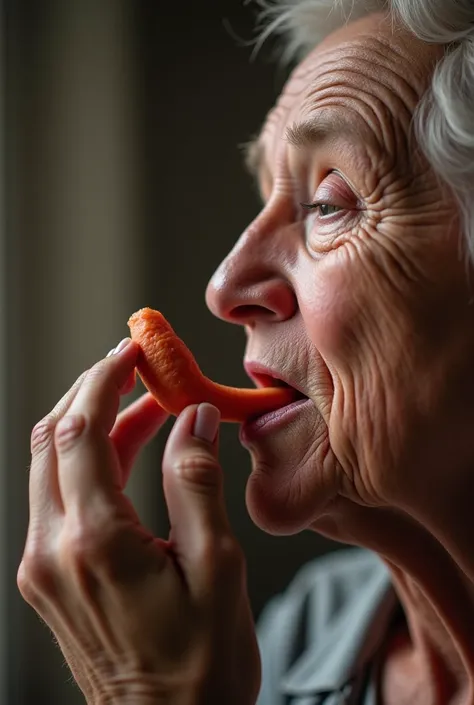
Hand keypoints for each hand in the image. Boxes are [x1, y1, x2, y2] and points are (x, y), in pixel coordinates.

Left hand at [17, 339, 260, 704]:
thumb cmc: (202, 664)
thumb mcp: (217, 566)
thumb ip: (197, 482)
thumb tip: (192, 418)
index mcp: (96, 543)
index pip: (82, 431)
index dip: (105, 380)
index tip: (133, 351)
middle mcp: (54, 549)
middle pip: (54, 437)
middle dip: (92, 390)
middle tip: (136, 367)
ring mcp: (43, 564)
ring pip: (51, 463)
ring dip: (92, 422)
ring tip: (146, 406)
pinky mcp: (48, 575)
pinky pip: (58, 496)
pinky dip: (89, 460)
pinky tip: (128, 451)